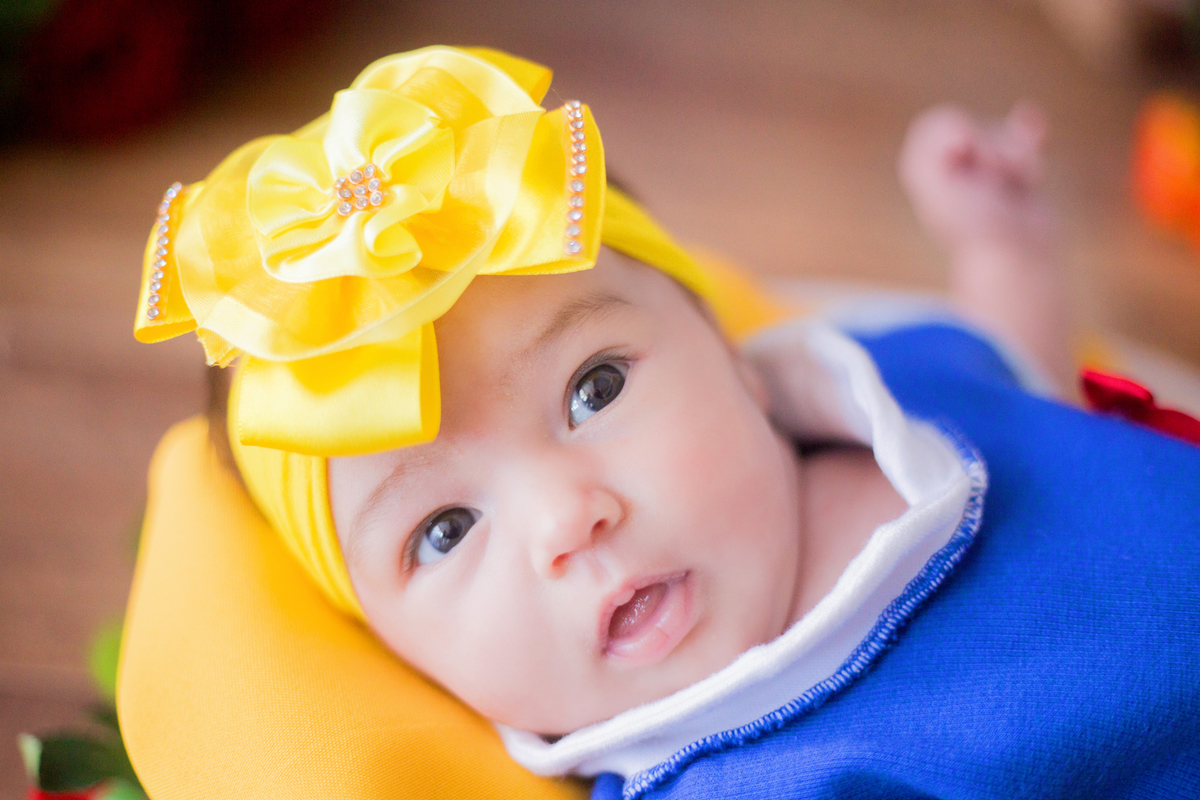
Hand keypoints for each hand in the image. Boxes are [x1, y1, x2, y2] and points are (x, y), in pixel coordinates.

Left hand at [898, 103, 1053, 256]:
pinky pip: (1025, 141)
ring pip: (1005, 137)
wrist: (1017, 258)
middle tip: (994, 179)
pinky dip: (1029, 134)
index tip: (965, 153)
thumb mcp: (939, 190)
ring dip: (1017, 157)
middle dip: (993, 146)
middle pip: (977, 126)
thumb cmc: (975, 229)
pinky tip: (1030, 120)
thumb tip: (962, 131)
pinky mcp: (1014, 175)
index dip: (960, 132)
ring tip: (1016, 186)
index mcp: (924, 170)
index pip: (939, 124)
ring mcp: (984, 171)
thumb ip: (932, 151)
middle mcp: (950, 169)